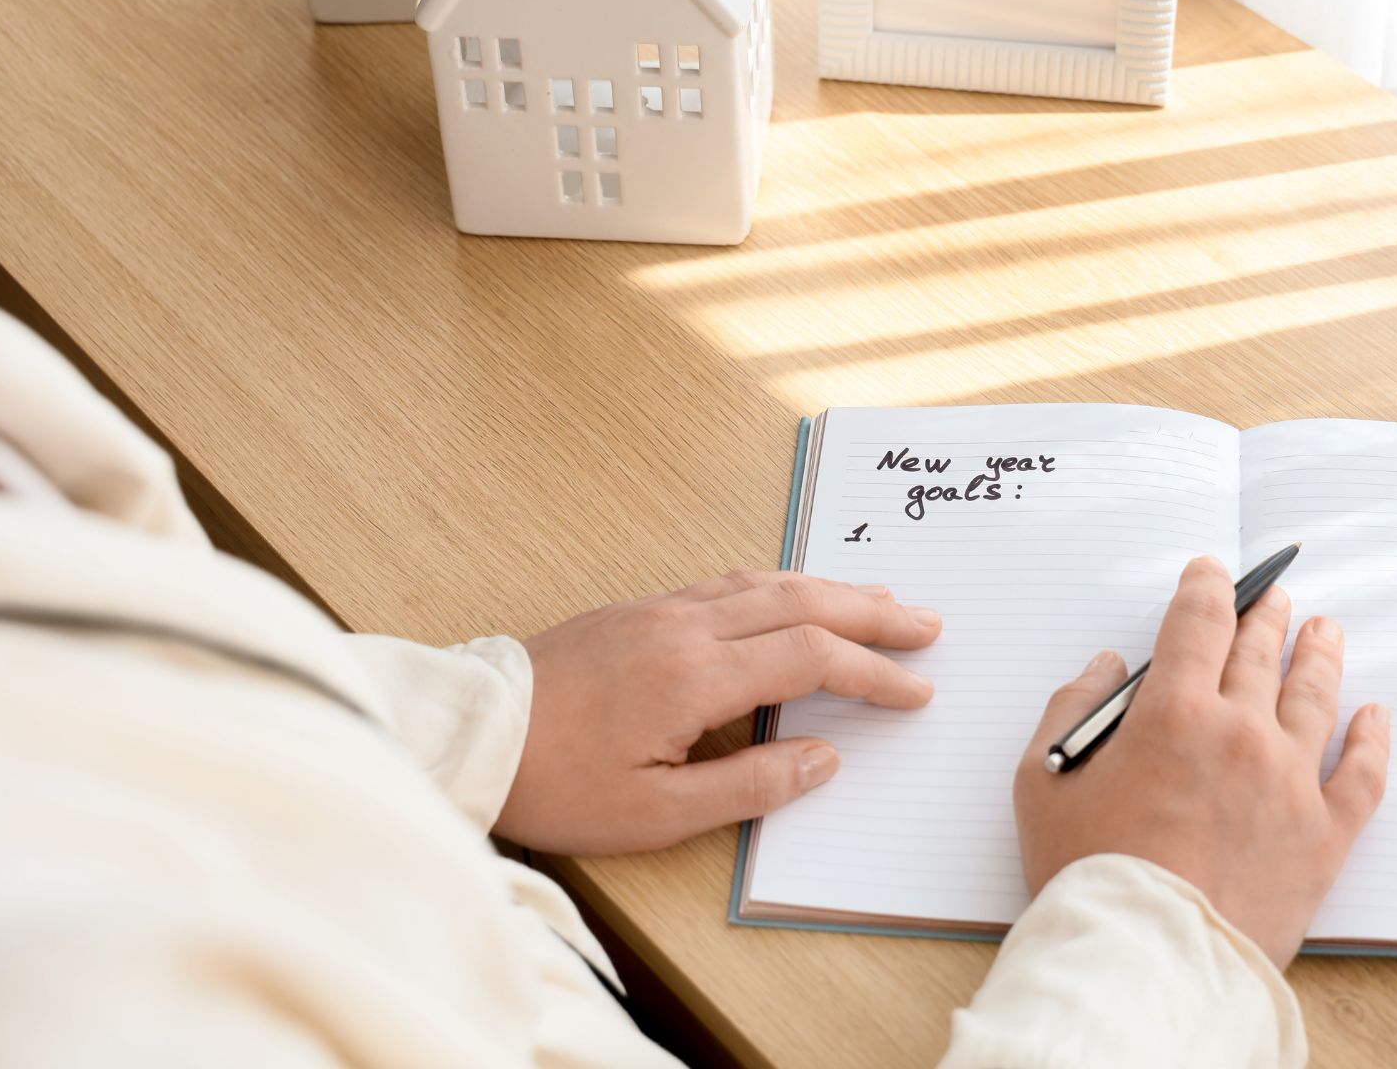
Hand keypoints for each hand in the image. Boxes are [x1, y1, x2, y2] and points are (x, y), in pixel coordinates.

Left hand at [495, 571, 941, 854]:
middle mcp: (683, 628)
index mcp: (693, 677)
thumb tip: (823, 758)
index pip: (809, 660)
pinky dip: (779, 582)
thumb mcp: (653, 813)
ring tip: (879, 598)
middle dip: (870, 612)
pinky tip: (793, 592)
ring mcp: (658, 610)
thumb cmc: (555, 785)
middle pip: (800, 602)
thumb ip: (748, 786)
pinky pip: (727, 582)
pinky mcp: (636, 609)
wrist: (469, 736)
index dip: (871, 674)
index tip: (916, 691)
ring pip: (765, 582)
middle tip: (927, 622)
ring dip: (830, 588)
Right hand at [1014, 556, 1390, 967]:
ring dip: (1319, 656)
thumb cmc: (1089, 876)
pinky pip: (1362, 774)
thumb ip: (1070, 710)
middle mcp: (1241, 733)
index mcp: (1174, 713)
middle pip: (1260, 654)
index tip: (1212, 572)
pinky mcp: (1324, 836)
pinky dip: (1371, 739)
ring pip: (1316, 698)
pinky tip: (1375, 715)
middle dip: (1265, 616)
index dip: (1206, 588)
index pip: (1198, 624)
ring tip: (1325, 631)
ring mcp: (1290, 782)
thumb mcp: (1043, 782)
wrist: (1146, 960)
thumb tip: (1106, 668)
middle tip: (1274, 596)